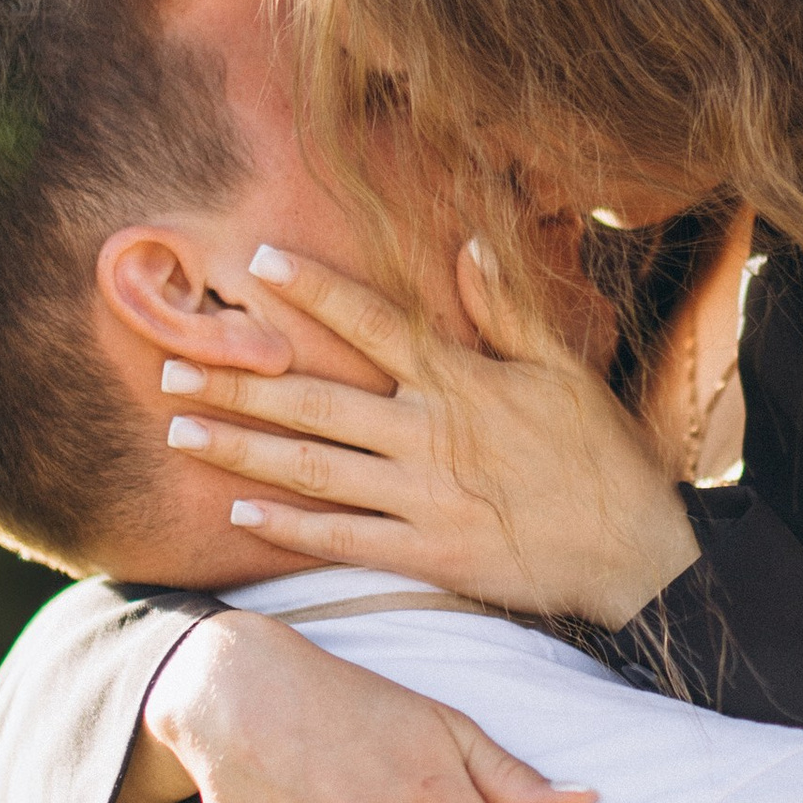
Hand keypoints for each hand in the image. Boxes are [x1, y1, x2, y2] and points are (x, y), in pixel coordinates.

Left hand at [161, 241, 697, 626]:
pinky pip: (342, 539)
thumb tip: (468, 246)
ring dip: (241, 451)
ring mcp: (423, 498)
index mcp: (462, 380)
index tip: (255, 265)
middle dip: (237, 381)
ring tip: (180, 432)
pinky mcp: (426, 556)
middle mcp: (430, 434)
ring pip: (312, 469)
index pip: (374, 322)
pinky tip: (237, 516)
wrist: (634, 553)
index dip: (314, 290)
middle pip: (314, 400)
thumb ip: (508, 311)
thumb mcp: (564, 371)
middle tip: (168, 366)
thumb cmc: (600, 458)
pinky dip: (287, 529)